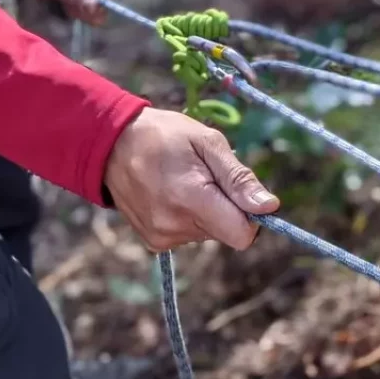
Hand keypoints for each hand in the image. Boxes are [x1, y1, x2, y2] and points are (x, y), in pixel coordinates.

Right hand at [104, 108, 279, 251]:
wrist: (110, 143)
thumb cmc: (165, 136)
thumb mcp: (208, 143)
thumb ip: (239, 179)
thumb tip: (269, 207)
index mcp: (191, 199)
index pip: (242, 235)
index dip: (251, 217)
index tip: (241, 194)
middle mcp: (175, 225)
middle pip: (227, 232)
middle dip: (227, 207)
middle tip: (205, 177)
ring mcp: (161, 236)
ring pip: (209, 233)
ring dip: (207, 211)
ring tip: (184, 182)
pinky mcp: (153, 241)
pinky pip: (189, 235)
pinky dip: (189, 217)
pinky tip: (171, 194)